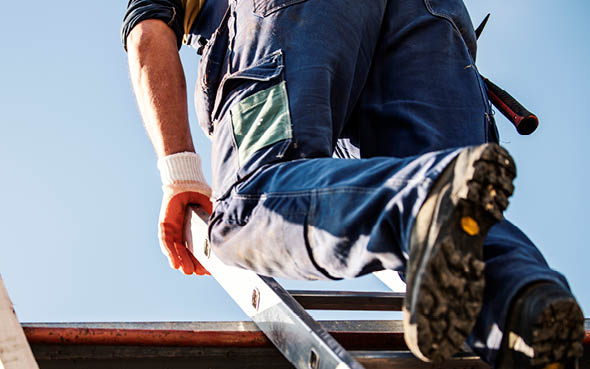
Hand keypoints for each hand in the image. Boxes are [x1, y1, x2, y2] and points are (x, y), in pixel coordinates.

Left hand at [157, 152, 211, 274]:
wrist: (187, 184)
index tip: (209, 271)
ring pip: (176, 251)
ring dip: (182, 262)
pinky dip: (171, 254)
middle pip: (187, 253)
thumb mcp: (211, 214)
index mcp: (194, 232)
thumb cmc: (200, 197)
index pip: (198, 250)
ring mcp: (173, 231)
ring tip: (189, 272)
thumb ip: (215, 225)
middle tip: (201, 273)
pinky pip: (166, 243)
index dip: (203, 261)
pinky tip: (175, 264)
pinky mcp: (165, 226)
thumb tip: (226, 238)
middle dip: (194, 264)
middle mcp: (183, 234)